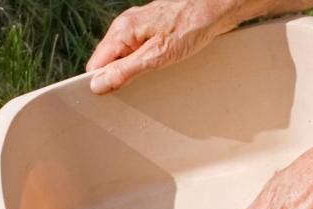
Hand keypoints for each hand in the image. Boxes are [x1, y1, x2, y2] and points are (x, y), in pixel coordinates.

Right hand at [86, 0, 250, 94]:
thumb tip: (97, 85)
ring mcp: (139, 29)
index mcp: (121, 31)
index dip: (103, 83)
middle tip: (140, 86)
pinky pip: (139, 53)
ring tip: (154, 74)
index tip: (116, 95)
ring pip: (125, 58)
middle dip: (120, 78)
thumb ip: (124, 71)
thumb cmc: (191, 26)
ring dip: (135, 72)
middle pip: (109, 63)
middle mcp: (126, 27)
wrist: (216, 7)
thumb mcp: (155, 56)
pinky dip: (147, 63)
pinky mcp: (152, 32)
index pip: (96, 65)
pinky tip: (161, 66)